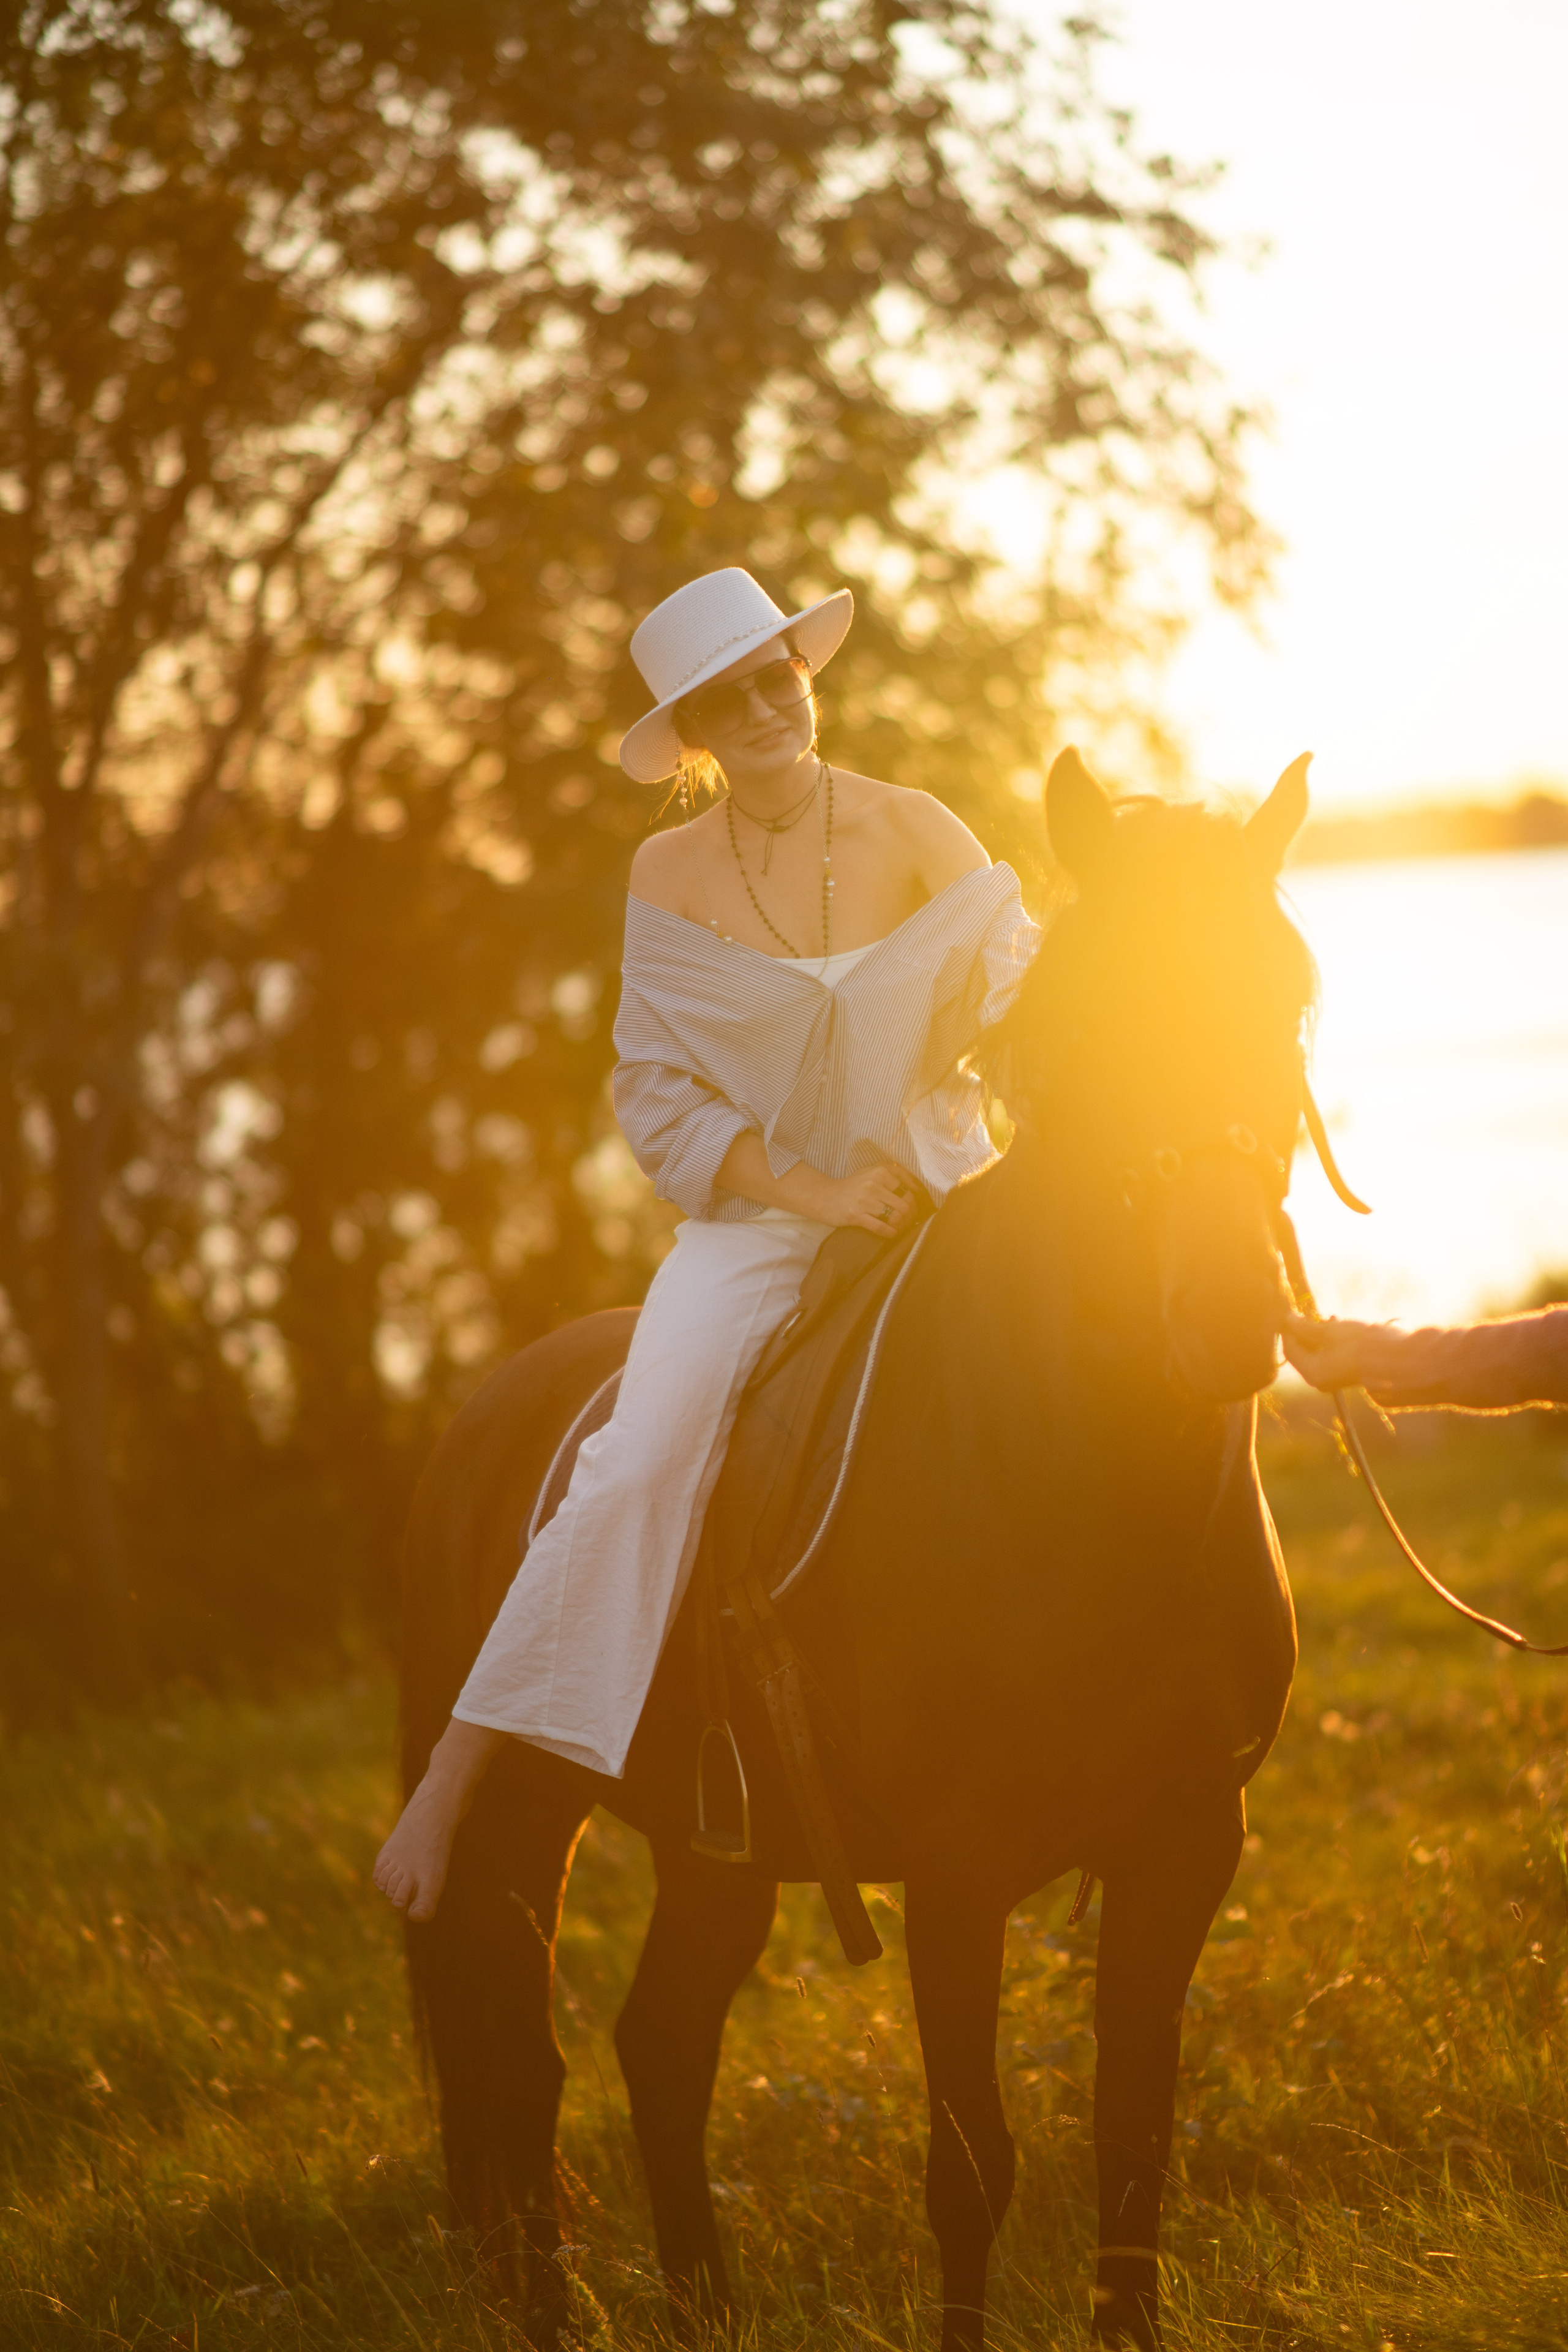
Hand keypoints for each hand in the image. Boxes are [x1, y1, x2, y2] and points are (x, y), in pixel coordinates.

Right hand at [795, 1161, 920, 1237]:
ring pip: (896, 1217)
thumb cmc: (852, 1186)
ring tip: (899, 1228)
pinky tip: (891, 1233)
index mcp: (879, 1171)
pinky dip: (890, 1233)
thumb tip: (916, 1187)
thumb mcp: (870, 1172)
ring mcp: (863, 1200)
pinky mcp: (855, 1215)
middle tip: (907, 1221)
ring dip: (901, 1226)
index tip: (912, 1210)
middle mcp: (872, 1184)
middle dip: (910, 1216)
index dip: (913, 1203)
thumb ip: (893, 1174)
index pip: (907, 1190)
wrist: (824, 1196)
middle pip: (904, 1205)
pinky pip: (881, 1227)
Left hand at [1282, 1310, 1407, 1394]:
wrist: (1398, 1358)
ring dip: (1317, 1335)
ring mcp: (1333, 1378)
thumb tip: (1289, 1320)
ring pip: (1316, 1353)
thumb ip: (1307, 1327)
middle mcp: (1320, 1380)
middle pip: (1302, 1352)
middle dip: (1303, 1332)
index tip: (1289, 1312)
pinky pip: (1329, 1356)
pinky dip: (1329, 1343)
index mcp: (1314, 1372)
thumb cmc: (1364, 1344)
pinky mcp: (1344, 1374)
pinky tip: (1337, 1327)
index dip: (1288, 1330)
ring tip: (1327, 1318)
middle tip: (1306, 1312)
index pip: (1290, 1349)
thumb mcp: (1331, 1331)